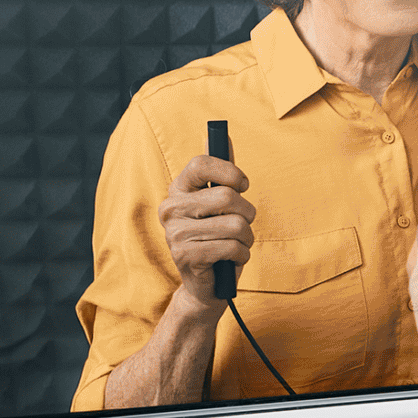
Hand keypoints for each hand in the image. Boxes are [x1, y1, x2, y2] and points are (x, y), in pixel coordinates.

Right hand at [159, 155, 254, 313]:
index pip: (201, 164)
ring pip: (235, 225)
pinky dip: (241, 255)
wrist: (205, 284)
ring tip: (236, 245)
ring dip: (246, 238)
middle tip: (242, 225)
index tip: (243, 185)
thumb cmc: (217, 237)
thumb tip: (218, 132)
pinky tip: (230, 259)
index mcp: (178, 190)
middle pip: (227, 197)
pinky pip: (232, 248)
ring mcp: (175, 233)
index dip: (230, 172)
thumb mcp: (219, 203)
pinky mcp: (185, 256)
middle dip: (247, 214)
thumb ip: (220, 171)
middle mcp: (170, 208)